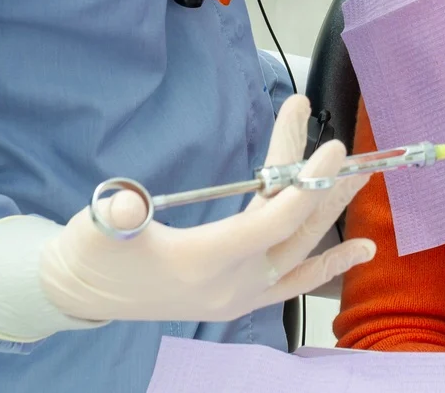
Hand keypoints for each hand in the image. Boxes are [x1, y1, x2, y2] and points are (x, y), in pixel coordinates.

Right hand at [38, 96, 373, 323]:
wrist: (83, 293)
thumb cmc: (94, 253)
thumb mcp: (96, 228)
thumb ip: (117, 214)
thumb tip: (127, 203)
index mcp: (202, 262)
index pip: (271, 223)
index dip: (305, 185)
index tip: (330, 147)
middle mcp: (230, 285)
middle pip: (294, 231)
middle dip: (324, 187)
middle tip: (350, 151)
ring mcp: (238, 296)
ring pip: (300, 251)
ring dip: (329, 211)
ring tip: (360, 177)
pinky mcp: (239, 298)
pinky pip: (295, 283)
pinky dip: (329, 265)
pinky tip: (361, 250)